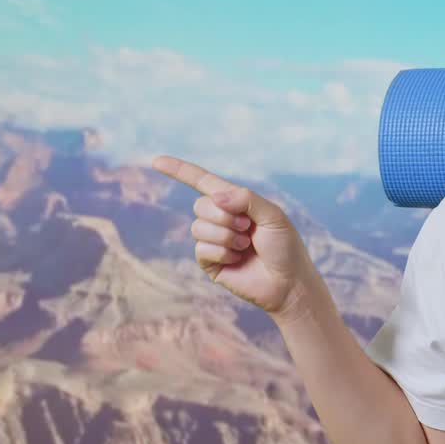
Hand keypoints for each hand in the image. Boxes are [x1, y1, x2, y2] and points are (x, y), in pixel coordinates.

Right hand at [151, 155, 313, 315]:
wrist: (288, 282)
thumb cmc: (285, 247)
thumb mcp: (273, 215)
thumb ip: (246, 199)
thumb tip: (214, 196)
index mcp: (236, 202)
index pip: (203, 182)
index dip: (180, 171)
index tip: (156, 161)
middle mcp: (221, 219)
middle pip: (200, 205)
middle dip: (225, 216)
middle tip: (247, 227)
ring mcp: (214, 241)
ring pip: (198, 228)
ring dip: (225, 235)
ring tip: (246, 244)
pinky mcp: (210, 262)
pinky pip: (201, 249)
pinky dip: (222, 252)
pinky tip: (238, 259)